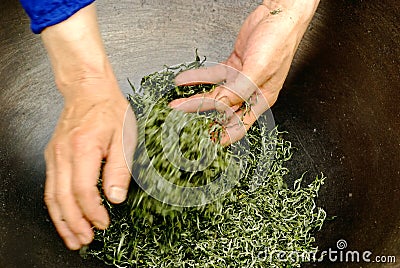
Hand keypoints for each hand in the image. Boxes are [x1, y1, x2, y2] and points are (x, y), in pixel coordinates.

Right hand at [44, 80, 136, 249]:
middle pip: (63, 198)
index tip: (103, 223)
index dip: (92, 212)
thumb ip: (120, 169)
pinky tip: (64, 217)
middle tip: (84, 240)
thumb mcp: (124, 137)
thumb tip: (115, 197)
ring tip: (72, 238)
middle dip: (74, 224)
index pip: (83, 190)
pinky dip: (56, 206)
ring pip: (52, 196)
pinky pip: (51, 186)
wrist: (88, 91)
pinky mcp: (53, 157)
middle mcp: (63, 154)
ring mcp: (54, 155)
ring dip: (61, 220)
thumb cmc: (109, 111)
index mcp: (83, 148)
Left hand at [170, 0, 318, 144]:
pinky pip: (212, 76)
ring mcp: (240, 79)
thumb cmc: (279, 41)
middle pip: (222, 111)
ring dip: (195, 98)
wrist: (279, 14)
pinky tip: (183, 81)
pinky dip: (197, 78)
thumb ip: (239, 90)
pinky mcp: (233, 66)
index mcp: (261, 100)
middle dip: (201, 116)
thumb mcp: (258, 69)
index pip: (238, 125)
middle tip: (182, 121)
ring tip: (176, 104)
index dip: (221, 135)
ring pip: (214, 94)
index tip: (203, 142)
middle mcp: (250, 92)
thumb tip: (220, 107)